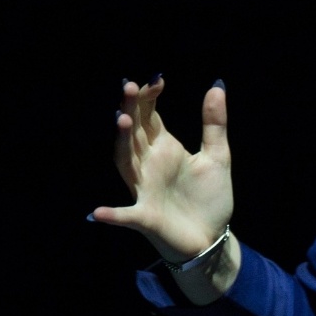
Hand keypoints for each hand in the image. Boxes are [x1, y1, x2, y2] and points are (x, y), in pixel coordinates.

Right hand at [92, 76, 234, 267]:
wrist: (211, 237)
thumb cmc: (208, 198)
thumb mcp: (217, 157)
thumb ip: (214, 124)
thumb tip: (217, 85)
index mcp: (164, 148)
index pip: (150, 116)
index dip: (150, 97)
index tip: (158, 79)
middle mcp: (148, 164)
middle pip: (134, 132)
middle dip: (131, 109)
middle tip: (130, 86)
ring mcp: (144, 189)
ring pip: (126, 162)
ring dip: (122, 143)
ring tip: (122, 121)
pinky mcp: (146, 217)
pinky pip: (126, 215)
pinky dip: (112, 215)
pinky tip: (98, 213)